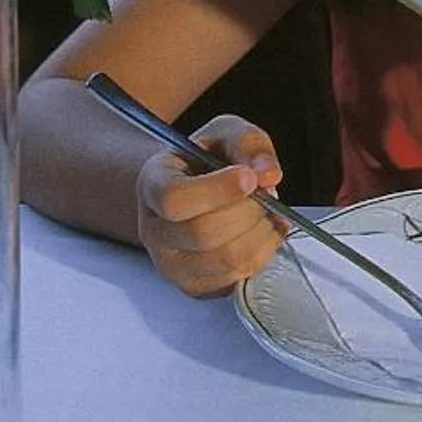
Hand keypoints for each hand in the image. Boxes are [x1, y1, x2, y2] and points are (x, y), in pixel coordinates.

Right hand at [135, 115, 284, 296]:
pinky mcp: (194, 287)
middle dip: (248, 212)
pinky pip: (236, 279)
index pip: (174, 198)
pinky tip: (265, 232)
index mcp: (152, 184)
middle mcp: (152, 230)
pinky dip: (262, 254)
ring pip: (224, 260)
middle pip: (203, 233)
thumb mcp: (228, 134)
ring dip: (260, 234)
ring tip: (269, 212)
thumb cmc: (208, 161)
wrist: (198, 190)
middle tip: (265, 194)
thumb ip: (248, 144)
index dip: (217, 190)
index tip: (249, 177)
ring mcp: (170, 264)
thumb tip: (267, 175)